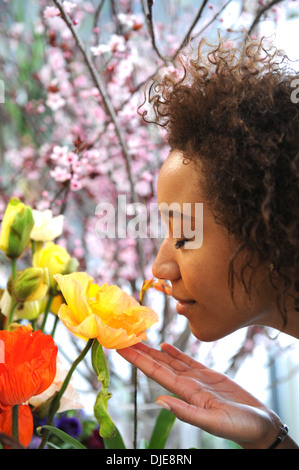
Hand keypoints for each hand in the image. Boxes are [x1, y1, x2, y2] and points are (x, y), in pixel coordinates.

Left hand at [117, 342, 283, 448]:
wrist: (259, 426)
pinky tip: (164, 346)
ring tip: (139, 338)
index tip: (121, 347)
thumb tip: (159, 402)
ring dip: (154, 350)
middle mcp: (187, 385)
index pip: (155, 372)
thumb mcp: (212, 422)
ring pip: (170, 361)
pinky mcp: (209, 376)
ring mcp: (197, 380)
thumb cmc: (239, 427)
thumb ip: (186, 412)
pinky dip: (174, 353)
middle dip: (140, 350)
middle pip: (158, 364)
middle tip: (123, 336)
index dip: (137, 359)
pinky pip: (187, 361)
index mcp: (185, 393)